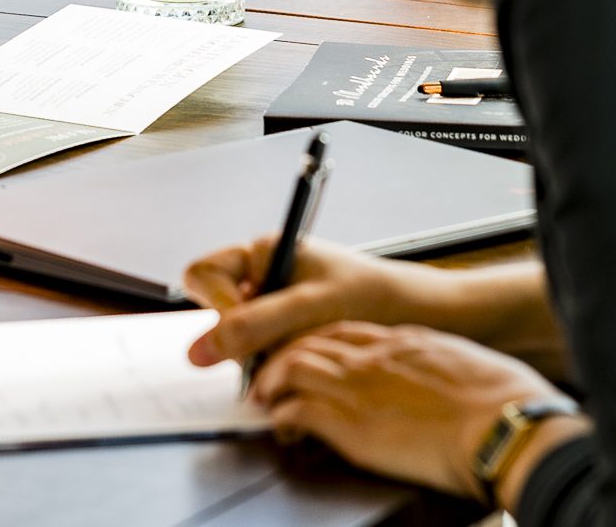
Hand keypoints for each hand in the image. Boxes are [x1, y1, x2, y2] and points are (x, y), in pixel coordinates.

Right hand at [183, 234, 467, 369]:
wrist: (418, 314)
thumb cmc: (370, 298)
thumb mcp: (307, 310)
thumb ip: (253, 326)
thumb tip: (197, 352)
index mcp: (262, 252)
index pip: (203, 274)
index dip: (213, 305)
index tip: (241, 329)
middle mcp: (262, 275)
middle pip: (215, 307)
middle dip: (237, 335)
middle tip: (272, 347)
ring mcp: (273, 302)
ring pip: (237, 334)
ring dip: (260, 352)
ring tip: (299, 353)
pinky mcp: (287, 329)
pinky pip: (260, 349)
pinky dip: (275, 362)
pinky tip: (304, 362)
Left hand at [253, 321, 572, 504]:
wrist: (504, 425)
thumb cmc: (503, 402)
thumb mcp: (467, 366)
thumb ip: (440, 368)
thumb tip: (441, 384)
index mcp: (403, 341)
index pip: (343, 330)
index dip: (317, 341)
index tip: (306, 352)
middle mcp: (373, 357)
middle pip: (309, 341)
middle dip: (283, 356)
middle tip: (273, 375)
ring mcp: (358, 387)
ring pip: (292, 368)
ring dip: (273, 384)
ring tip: (267, 399)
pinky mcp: (350, 424)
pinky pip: (297, 411)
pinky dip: (283, 419)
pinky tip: (284, 429)